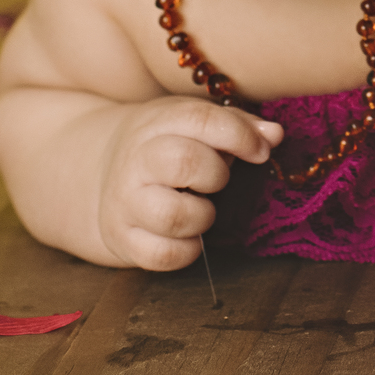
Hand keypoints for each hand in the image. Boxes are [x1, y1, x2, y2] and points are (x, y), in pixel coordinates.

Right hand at [97, 96, 282, 270]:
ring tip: (201, 207)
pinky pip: (163, 255)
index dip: (240, 135)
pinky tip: (190, 235)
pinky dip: (187, 250)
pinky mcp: (122, 238)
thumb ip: (237, 124)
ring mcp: (125, 202)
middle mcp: (136, 160)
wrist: (98, 173)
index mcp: (157, 122)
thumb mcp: (191, 121)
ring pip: (174, 215)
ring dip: (203, 215)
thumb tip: (275, 134)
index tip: (262, 151)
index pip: (201, 120)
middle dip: (217, 174)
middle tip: (218, 178)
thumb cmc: (162, 144)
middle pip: (185, 163)